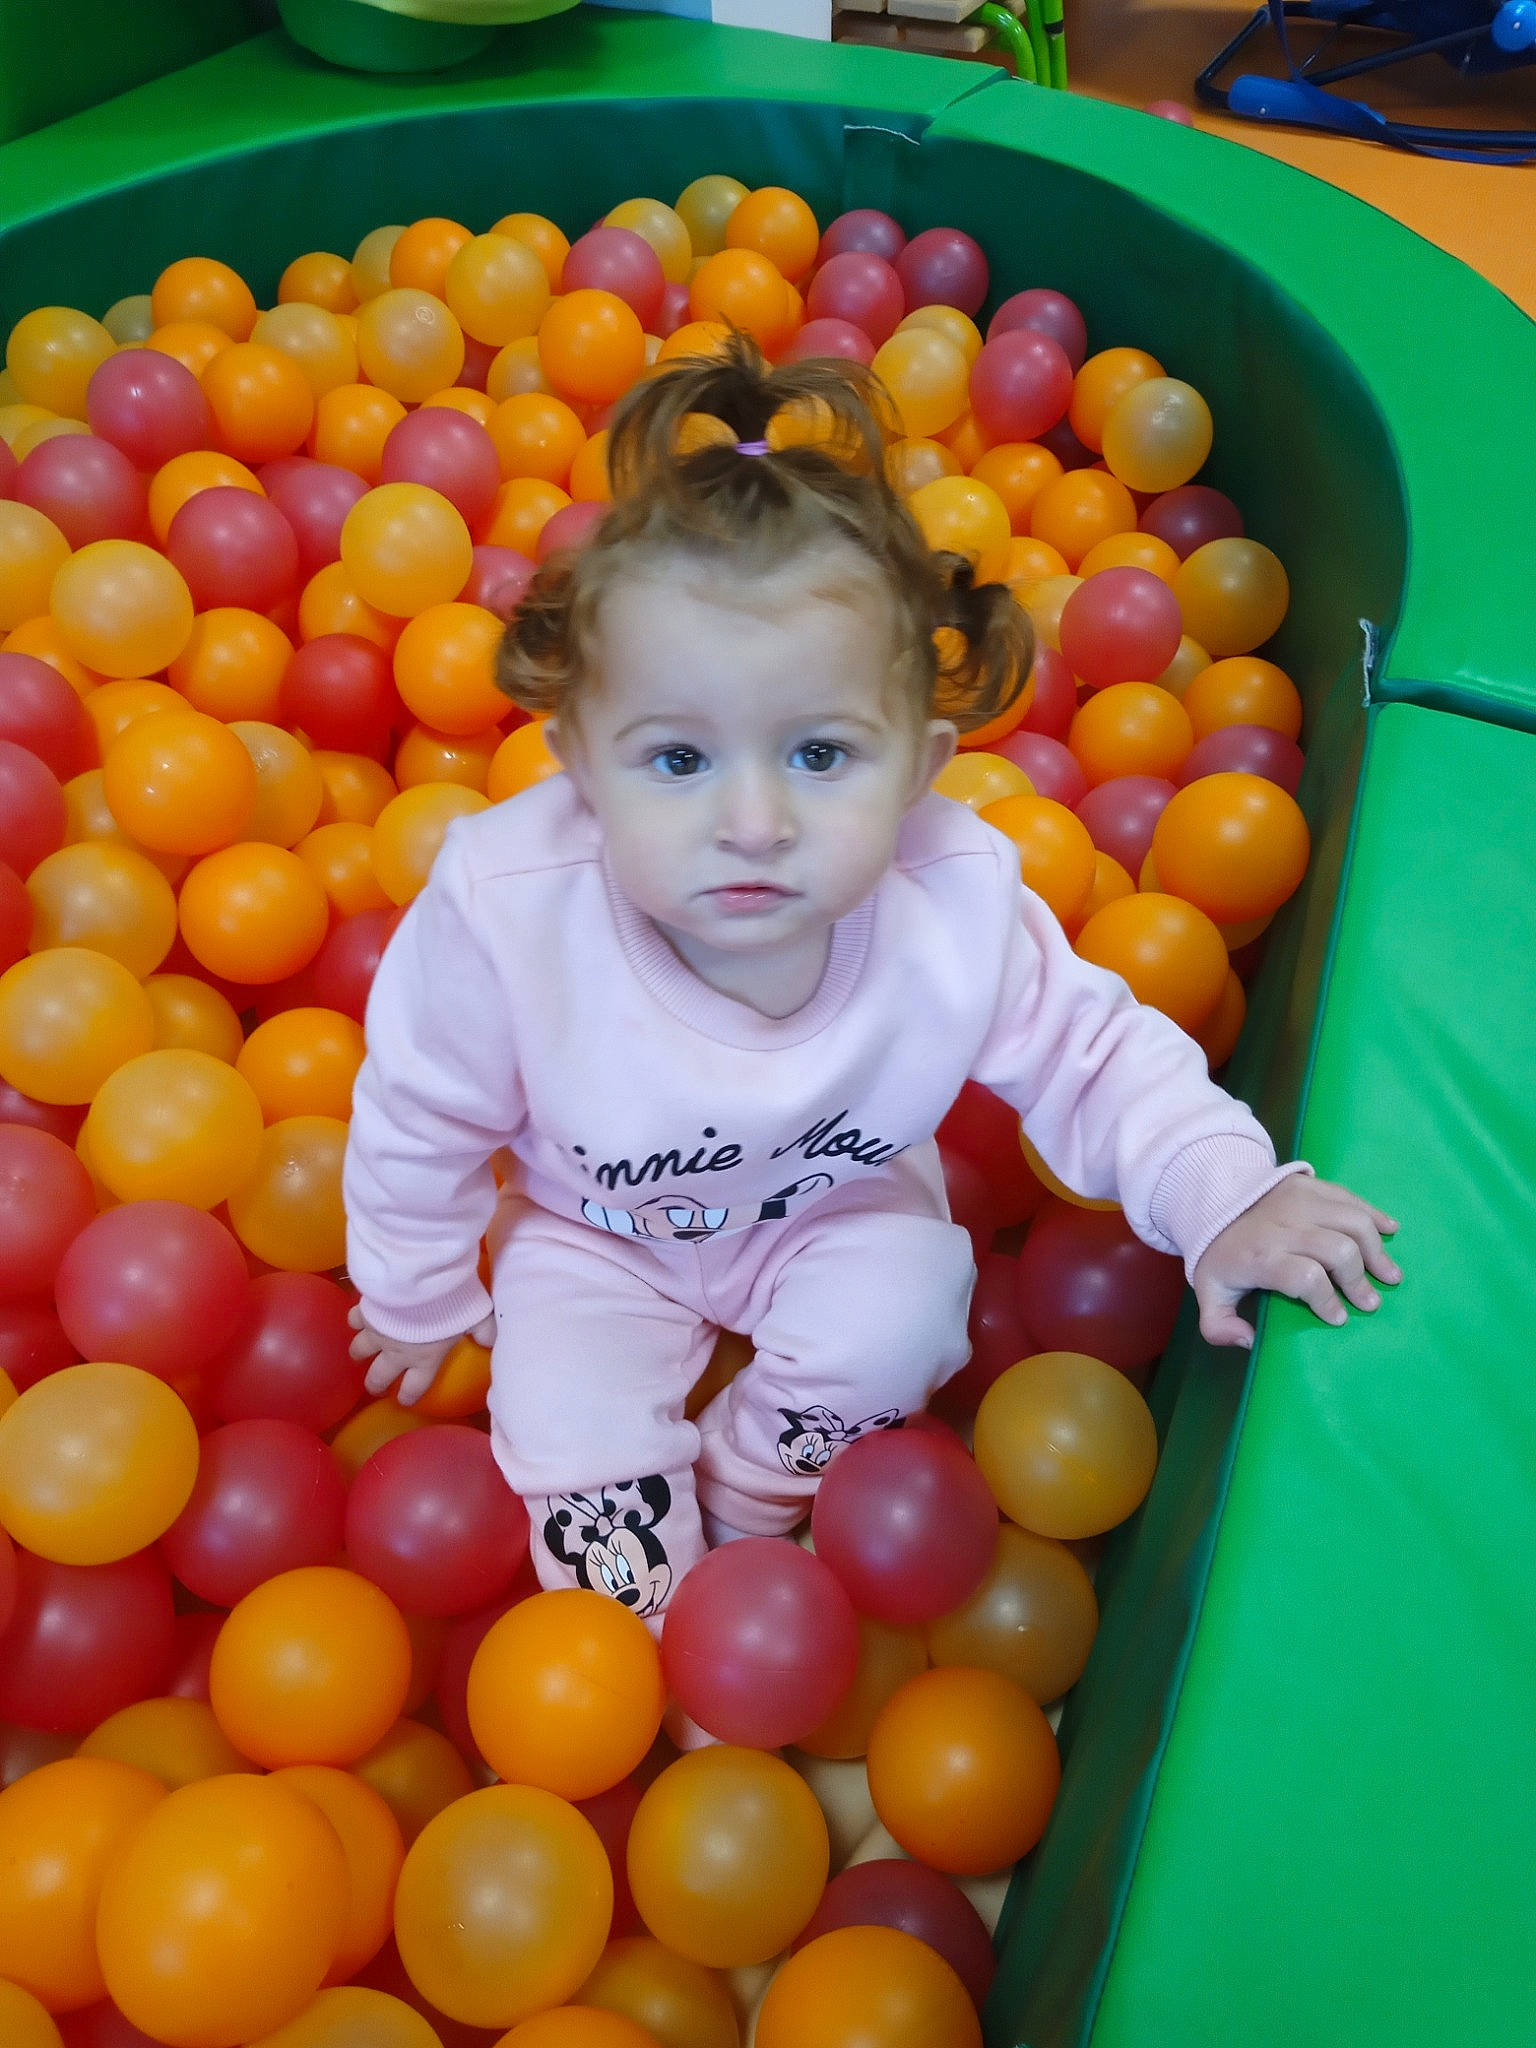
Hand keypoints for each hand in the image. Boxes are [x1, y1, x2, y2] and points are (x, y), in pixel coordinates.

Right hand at [348, 1307, 496, 1405]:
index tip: (403, 1400)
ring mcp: (376, 1333)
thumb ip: (484, 1331)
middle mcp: (396, 1352)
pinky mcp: (364, 1312)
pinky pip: (354, 1320)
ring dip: (359, 1354)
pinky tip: (357, 1318)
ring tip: (358, 1355)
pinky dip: (355, 1321)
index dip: (408, 1396)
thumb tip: (492, 1341)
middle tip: (374, 1386)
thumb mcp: (477, 1316)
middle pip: (379, 1376)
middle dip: (375, 1384)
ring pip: (359, 1350)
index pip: (414, 1386)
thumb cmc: (451, 1303)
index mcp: (424, 1358)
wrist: (418, 1279)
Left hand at [1192, 1176, 1399, 1349]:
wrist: (1210, 1199)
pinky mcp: (1309, 1184)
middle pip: (1338, 1250)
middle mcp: (1283, 1225)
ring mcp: (1299, 1199)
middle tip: (1369, 1303)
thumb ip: (1219, 1326)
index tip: (1338, 1318)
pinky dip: (1374, 1215)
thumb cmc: (1217, 1254)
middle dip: (1358, 1281)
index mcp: (1259, 1256)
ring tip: (1389, 1275)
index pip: (1305, 1277)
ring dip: (1376, 1251)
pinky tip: (1390, 1231)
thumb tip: (1251, 1342)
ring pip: (1353, 1221)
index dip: (1327, 1300)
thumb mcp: (1208, 1292)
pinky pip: (1350, 1198)